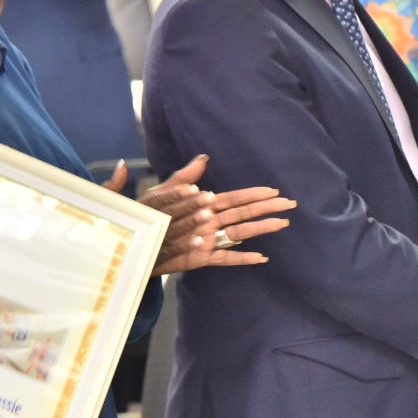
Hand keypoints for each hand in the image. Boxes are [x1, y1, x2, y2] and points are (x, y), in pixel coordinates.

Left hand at [105, 156, 295, 275]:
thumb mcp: (161, 193)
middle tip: (290, 204)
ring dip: (261, 228)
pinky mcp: (199, 259)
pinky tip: (262, 257)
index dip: (253, 194)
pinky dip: (242, 258)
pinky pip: (224, 259)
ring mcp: (206, 241)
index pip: (233, 199)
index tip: (273, 190)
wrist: (127, 242)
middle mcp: (208, 222)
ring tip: (282, 223)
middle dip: (267, 208)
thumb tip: (204, 159)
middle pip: (243, 214)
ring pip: (239, 234)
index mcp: (201, 205)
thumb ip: (181, 179)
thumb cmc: (142, 217)